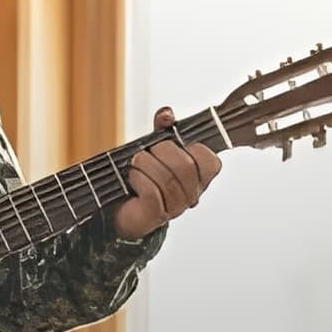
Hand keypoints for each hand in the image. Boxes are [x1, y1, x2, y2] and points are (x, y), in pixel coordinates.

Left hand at [110, 109, 220, 238]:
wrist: (121, 204)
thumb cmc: (145, 175)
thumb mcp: (156, 147)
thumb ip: (164, 129)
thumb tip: (167, 114)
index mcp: (198, 176)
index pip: (210, 160)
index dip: (191, 148)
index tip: (174, 144)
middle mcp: (191, 194)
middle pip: (185, 167)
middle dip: (162, 152)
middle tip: (149, 152)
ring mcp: (175, 208)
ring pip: (167, 180)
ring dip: (145, 164)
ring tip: (136, 163)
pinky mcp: (156, 216)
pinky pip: (152, 193)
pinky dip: (138, 179)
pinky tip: (133, 177)